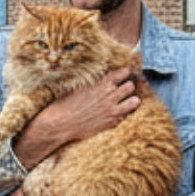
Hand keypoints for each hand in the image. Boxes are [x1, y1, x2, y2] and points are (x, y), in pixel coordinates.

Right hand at [12, 67, 139, 169]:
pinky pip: (127, 115)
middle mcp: (109, 95)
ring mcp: (112, 109)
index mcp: (101, 83)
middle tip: (121, 89)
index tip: (121, 75)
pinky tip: (117, 112)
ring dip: (131, 99)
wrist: (60, 123)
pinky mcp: (112, 122)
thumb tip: (102, 73)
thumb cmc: (66, 102)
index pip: (123, 72)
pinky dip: (124, 112)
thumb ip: (94, 79)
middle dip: (127, 86)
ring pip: (134, 101)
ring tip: (125, 100)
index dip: (123, 73)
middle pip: (130, 86)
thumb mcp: (79, 84)